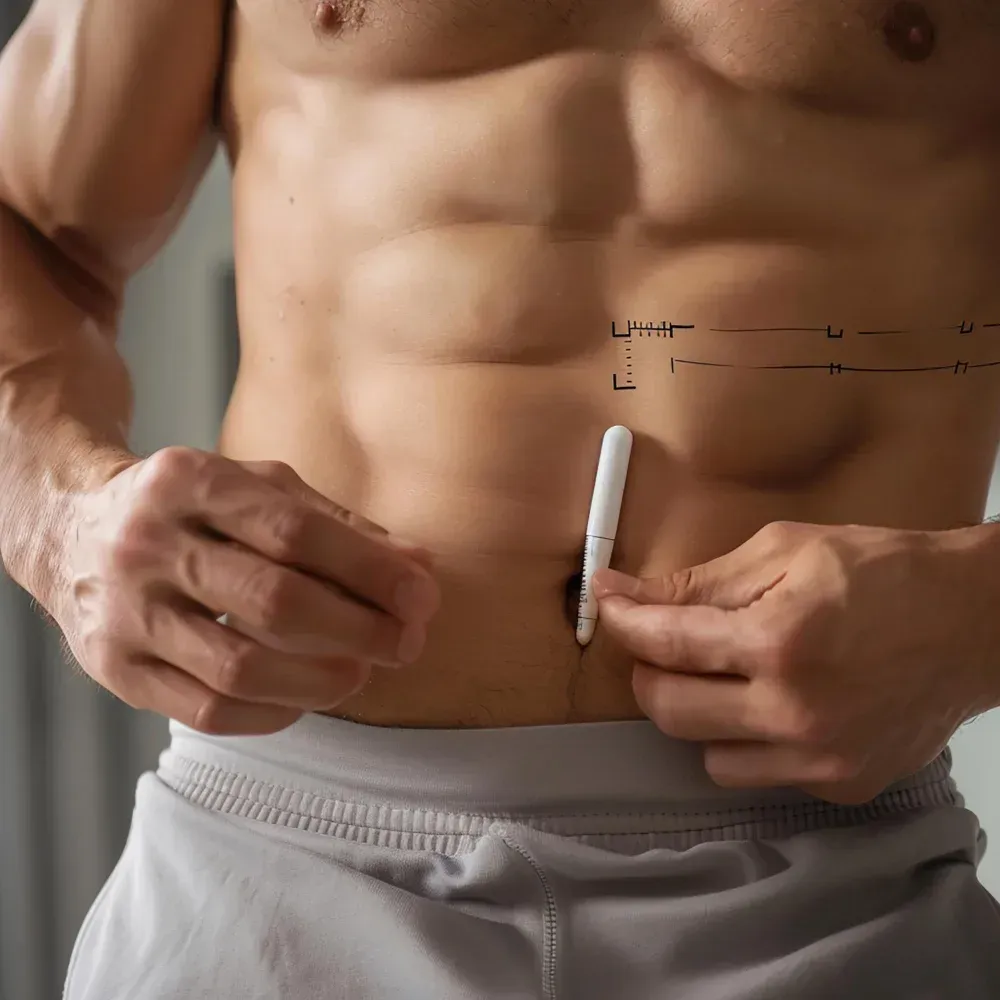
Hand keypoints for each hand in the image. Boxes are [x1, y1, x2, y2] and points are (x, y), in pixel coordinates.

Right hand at [48, 447, 440, 734]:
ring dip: (320, 679)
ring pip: (239, 667)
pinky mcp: (114, 669)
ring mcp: (124, 612)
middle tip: (406, 643)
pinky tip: (304, 696)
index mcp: (191, 482)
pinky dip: (271, 711)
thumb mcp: (255, 488)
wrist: (69, 529)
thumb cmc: (190, 508)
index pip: (295, 531)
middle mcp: (149, 544)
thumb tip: (419, 567)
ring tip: (361, 672)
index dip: (369, 570)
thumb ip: (337, 524)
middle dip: (357, 630)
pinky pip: (205, 709)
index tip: (422, 597)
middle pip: (272, 602)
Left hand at [593, 521, 999, 803]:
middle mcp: (795, 712)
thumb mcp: (786, 550)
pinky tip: (775, 704)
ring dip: (700, 714)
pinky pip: (760, 774)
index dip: (624, 620)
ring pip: (707, 756)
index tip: (608, 604)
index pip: (666, 643)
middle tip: (664, 644)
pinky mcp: (842, 783)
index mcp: (778, 642)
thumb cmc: (883, 572)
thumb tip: (629, 594)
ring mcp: (821, 758)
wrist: (973, 622)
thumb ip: (701, 581)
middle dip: (650, 671)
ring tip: (729, 676)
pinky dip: (750, 741)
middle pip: (669, 711)